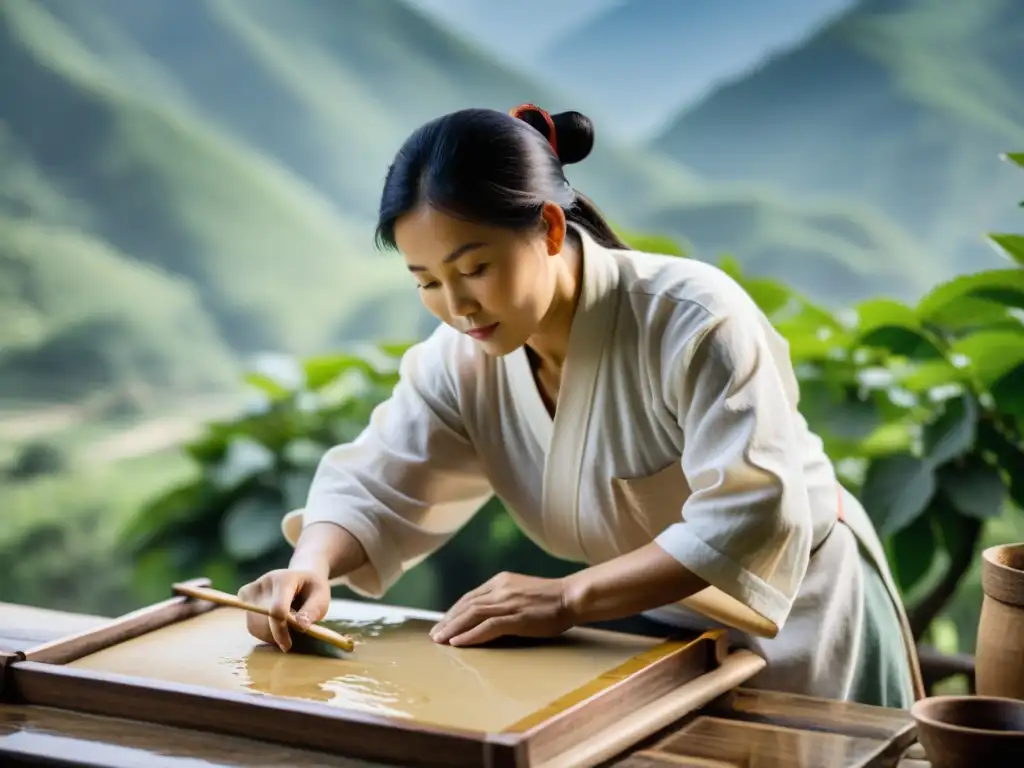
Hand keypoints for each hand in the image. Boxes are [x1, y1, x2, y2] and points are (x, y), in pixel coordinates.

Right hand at [236, 568, 330, 651]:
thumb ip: (312, 611)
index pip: (276, 609)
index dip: (280, 631)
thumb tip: (300, 626)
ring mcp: (252, 589)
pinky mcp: (244, 596)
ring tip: (284, 629)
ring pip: (253, 625)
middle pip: (262, 620)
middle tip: (289, 639)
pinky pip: (250, 624)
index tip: (287, 646)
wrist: (301, 577)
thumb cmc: (312, 590)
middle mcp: (264, 582)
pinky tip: (274, 626)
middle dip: (275, 635)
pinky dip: (262, 632)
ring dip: (268, 635)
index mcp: (284, 579)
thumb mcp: (321, 598)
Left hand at [429, 571, 575, 646]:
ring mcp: (507, 602)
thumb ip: (504, 600)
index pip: (469, 597)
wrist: (571, 597)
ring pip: (472, 614)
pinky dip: (470, 635)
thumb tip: (486, 616)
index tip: (442, 624)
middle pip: (466, 605)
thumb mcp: (521, 593)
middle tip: (434, 635)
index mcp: (500, 581)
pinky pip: (487, 626)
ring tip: (440, 641)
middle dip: (448, 620)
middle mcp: (500, 589)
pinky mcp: (516, 617)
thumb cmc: (550, 599)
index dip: (453, 612)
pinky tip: (458, 642)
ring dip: (453, 628)